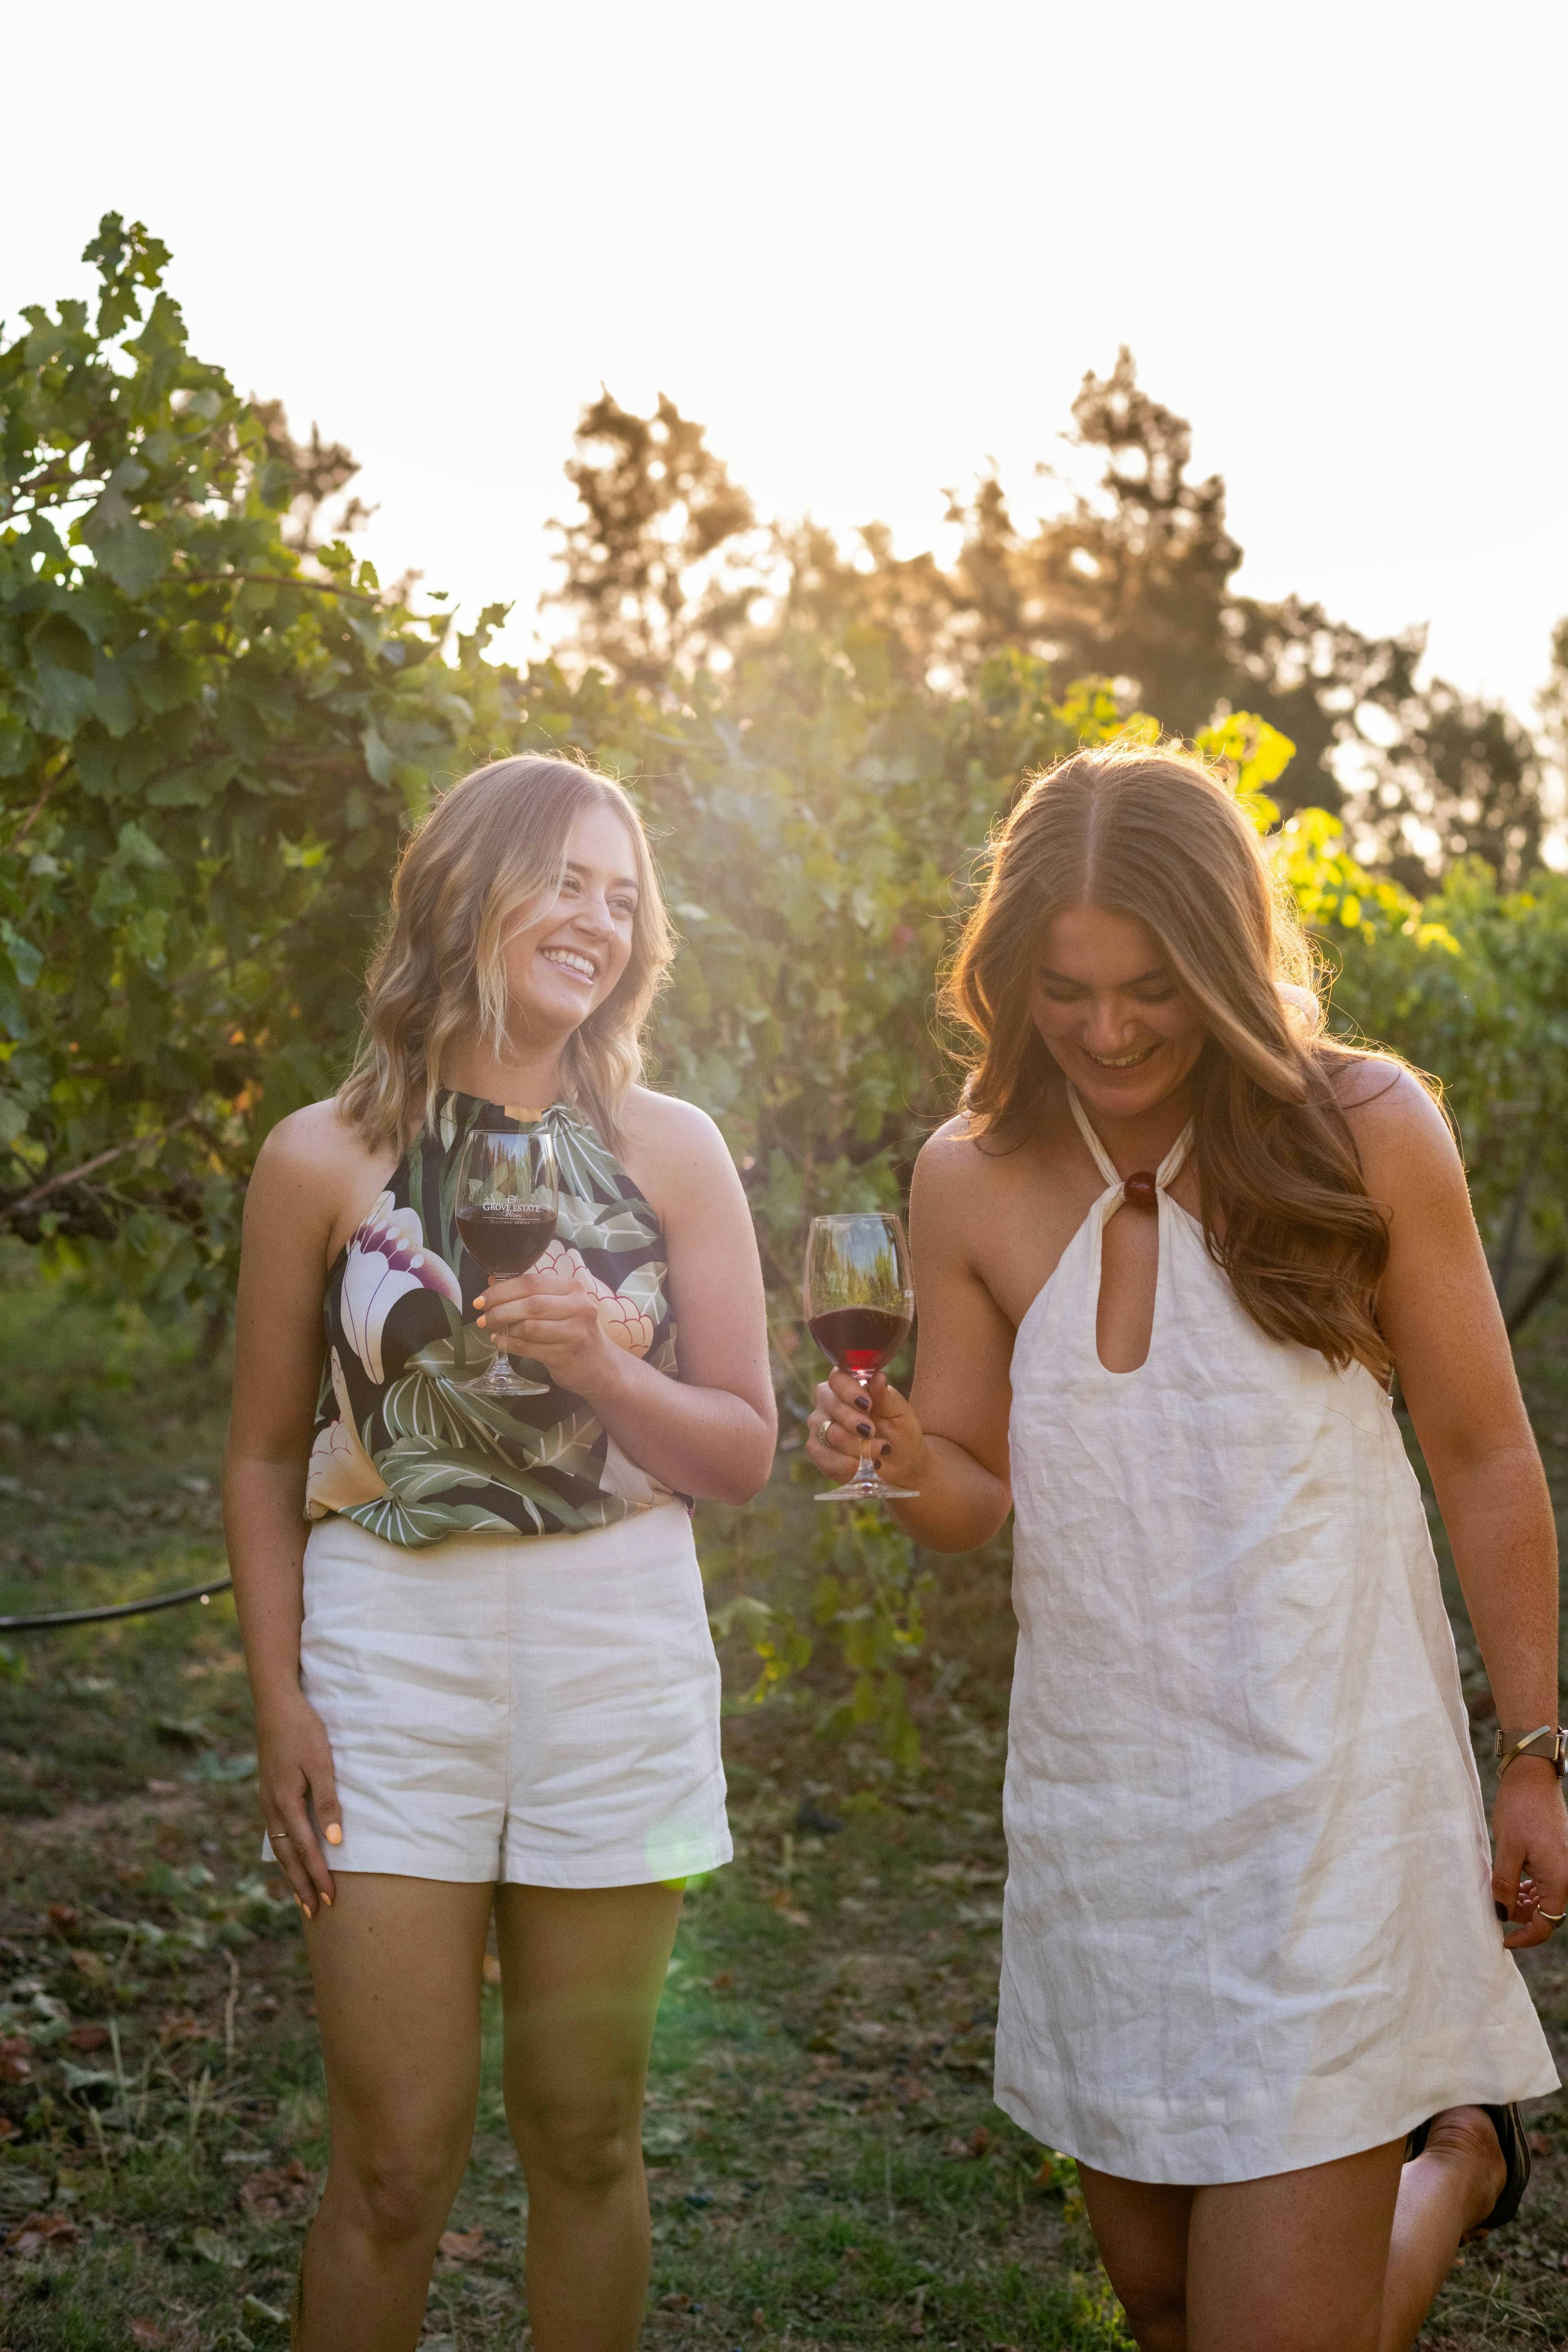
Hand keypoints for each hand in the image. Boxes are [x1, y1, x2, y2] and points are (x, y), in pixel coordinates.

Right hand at [256, 1691, 340, 1920]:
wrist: (275, 1704)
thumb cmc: (303, 1730)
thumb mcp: (321, 1763)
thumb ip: (327, 1802)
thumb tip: (334, 1843)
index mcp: (285, 1803)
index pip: (305, 1850)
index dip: (318, 1876)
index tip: (330, 1899)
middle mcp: (272, 1807)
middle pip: (287, 1856)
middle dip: (302, 1884)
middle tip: (315, 1911)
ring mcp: (267, 1800)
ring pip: (278, 1846)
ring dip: (291, 1872)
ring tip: (300, 1895)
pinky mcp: (268, 1792)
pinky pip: (274, 1832)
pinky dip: (283, 1852)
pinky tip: (289, 1857)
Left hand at [475, 1264, 623, 1402]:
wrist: (601, 1367)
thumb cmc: (575, 1331)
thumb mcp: (560, 1306)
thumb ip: (531, 1293)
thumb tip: (492, 1282)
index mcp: (574, 1288)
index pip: (532, 1282)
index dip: (502, 1290)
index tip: (481, 1298)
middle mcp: (579, 1307)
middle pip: (529, 1304)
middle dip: (498, 1309)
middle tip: (480, 1315)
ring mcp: (575, 1332)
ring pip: (528, 1327)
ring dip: (502, 1328)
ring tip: (489, 1329)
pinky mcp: (567, 1355)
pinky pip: (529, 1347)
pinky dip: (509, 1344)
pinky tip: (499, 1341)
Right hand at [804, 1368, 925, 1490]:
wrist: (901, 1465)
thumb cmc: (900, 1432)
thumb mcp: (899, 1413)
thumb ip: (886, 1396)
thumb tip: (878, 1376)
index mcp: (849, 1386)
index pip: (837, 1378)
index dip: (849, 1391)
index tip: (868, 1405)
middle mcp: (829, 1402)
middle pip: (829, 1404)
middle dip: (853, 1421)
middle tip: (872, 1432)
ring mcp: (819, 1426)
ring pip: (829, 1432)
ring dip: (856, 1446)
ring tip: (878, 1451)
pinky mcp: (817, 1450)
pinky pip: (823, 1456)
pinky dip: (846, 1463)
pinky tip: (862, 1464)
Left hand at [1492, 1758, 1567, 1949]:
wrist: (1532, 1778)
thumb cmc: (1520, 1809)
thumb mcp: (1507, 1850)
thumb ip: (1504, 1885)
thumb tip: (1501, 1914)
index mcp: (1559, 1880)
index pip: (1546, 1924)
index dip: (1524, 1936)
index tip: (1502, 1939)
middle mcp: (1567, 1876)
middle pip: (1548, 1914)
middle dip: (1523, 1918)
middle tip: (1497, 1910)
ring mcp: (1564, 1866)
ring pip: (1546, 1900)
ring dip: (1525, 1903)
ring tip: (1501, 1895)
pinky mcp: (1557, 1857)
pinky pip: (1546, 1884)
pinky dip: (1530, 1889)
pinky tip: (1513, 1883)